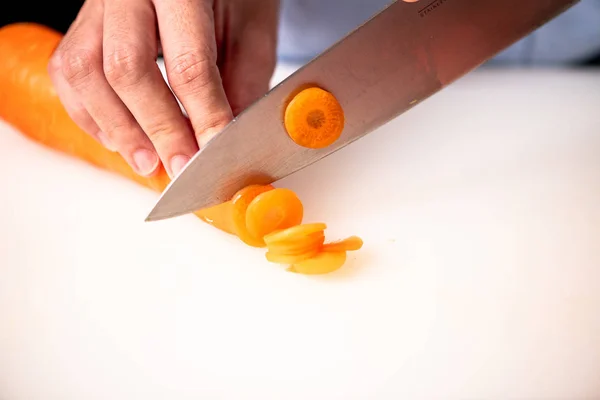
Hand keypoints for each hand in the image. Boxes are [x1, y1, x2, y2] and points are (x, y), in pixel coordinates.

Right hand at [48, 0, 279, 177]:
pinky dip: (90, 114)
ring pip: (85, 72)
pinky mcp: (83, 24)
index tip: (212, 154)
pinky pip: (67, 72)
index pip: (187, 63)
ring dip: (118, 128)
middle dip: (157, 129)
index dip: (202, 116)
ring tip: (147, 161)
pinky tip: (118, 138)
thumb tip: (225, 142)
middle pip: (127, 69)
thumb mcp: (251, 30)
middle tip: (179, 166)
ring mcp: (98, 7)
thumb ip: (243, 83)